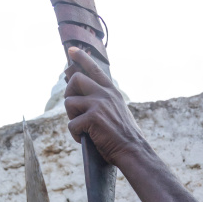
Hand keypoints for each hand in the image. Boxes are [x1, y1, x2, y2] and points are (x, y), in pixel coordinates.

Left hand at [64, 47, 145, 165]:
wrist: (133, 151)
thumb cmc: (125, 137)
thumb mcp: (118, 112)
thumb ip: (104, 102)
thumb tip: (84, 98)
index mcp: (112, 92)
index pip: (95, 69)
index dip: (82, 58)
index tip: (72, 50)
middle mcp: (105, 94)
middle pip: (76, 79)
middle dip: (69, 93)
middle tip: (74, 110)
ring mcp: (98, 104)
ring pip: (69, 102)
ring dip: (72, 117)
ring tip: (83, 128)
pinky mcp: (92, 118)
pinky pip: (71, 124)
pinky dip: (75, 134)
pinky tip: (85, 139)